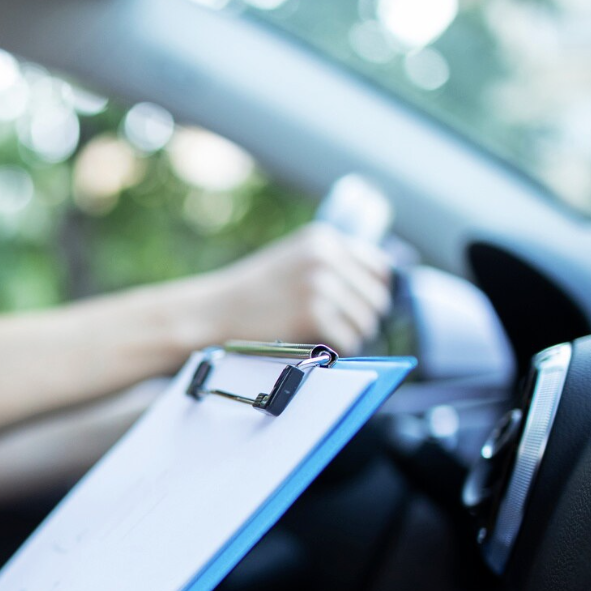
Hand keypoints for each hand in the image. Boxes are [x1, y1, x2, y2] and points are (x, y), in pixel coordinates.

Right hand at [196, 223, 392, 354]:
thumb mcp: (293, 262)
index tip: (361, 309)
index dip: (374, 293)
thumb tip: (379, 288)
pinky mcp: (314, 315)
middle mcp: (326, 257)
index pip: (379, 267)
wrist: (212, 312)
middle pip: (377, 299)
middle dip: (362, 320)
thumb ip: (330, 265)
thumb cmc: (252, 294)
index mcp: (324, 239)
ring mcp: (320, 285)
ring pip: (366, 323)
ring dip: (351, 338)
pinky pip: (349, 342)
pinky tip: (316, 348)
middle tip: (339, 332)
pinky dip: (337, 352)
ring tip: (323, 340)